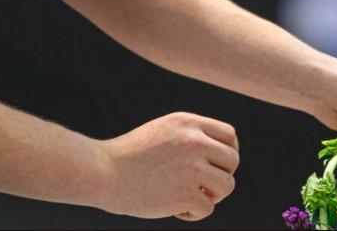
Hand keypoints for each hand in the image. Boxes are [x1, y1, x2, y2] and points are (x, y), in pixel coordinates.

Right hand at [94, 111, 239, 221]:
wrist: (103, 172)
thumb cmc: (129, 155)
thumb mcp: (163, 132)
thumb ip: (191, 137)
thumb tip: (220, 156)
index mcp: (188, 123)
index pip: (229, 135)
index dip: (229, 152)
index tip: (218, 165)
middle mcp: (194, 141)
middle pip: (232, 161)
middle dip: (222, 175)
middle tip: (204, 186)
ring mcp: (191, 168)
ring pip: (227, 185)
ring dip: (212, 196)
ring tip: (192, 197)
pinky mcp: (185, 194)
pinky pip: (207, 208)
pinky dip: (194, 213)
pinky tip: (176, 209)